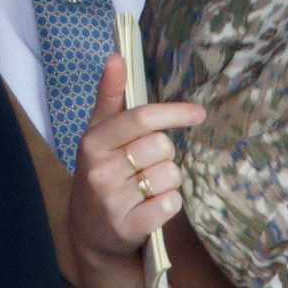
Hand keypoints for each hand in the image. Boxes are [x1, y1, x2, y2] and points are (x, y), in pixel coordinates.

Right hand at [69, 53, 205, 266]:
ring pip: (170, 174)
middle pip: (161, 146)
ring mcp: (113, 201)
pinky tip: (152, 206)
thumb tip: (117, 56)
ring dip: (168, 180)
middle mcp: (100, 170)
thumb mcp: (98, 135)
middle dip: (165, 153)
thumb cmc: (100, 173)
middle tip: (148, 164)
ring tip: (147, 187)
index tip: (198, 113)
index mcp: (93, 142)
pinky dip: (169, 203)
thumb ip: (110, 96)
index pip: (141, 118)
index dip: (174, 112)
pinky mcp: (129, 227)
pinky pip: (171, 203)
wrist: (89, 231)